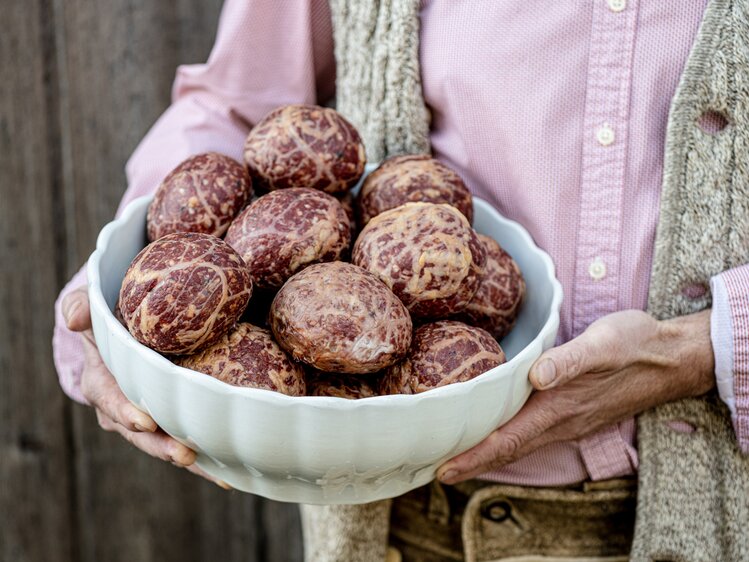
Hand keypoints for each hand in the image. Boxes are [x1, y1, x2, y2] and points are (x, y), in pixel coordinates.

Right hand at [62, 286, 229, 488]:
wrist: (129, 332)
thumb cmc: (112, 319)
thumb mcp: (94, 309)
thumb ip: (82, 306)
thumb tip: (73, 317)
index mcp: (102, 382)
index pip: (110, 400)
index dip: (125, 412)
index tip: (145, 421)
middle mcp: (122, 409)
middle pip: (140, 433)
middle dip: (161, 446)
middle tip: (185, 454)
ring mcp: (147, 420)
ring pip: (165, 443)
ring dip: (187, 457)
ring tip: (215, 470)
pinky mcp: (170, 423)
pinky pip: (186, 442)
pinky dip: (206, 459)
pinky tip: (229, 473)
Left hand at [437, 309, 714, 483]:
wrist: (670, 356)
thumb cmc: (635, 344)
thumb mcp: (603, 343)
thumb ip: (569, 360)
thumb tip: (536, 376)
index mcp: (560, 406)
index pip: (508, 440)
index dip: (475, 456)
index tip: (444, 470)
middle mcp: (560, 420)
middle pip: (508, 450)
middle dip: (471, 462)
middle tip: (435, 469)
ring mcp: (568, 420)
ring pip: (519, 444)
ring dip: (486, 454)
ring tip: (454, 456)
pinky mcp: (573, 411)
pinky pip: (531, 434)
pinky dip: (506, 440)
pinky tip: (495, 432)